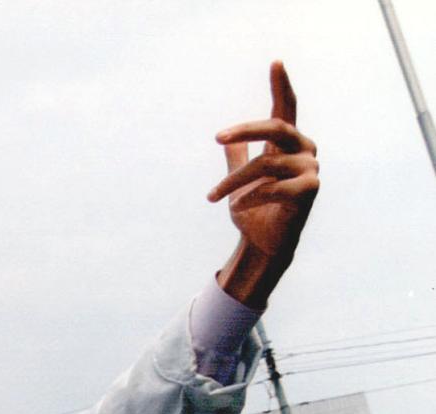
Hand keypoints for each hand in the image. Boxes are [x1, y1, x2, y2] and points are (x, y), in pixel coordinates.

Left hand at [209, 62, 318, 305]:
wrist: (263, 242)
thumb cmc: (254, 210)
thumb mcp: (240, 180)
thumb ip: (237, 157)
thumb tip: (226, 140)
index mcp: (287, 143)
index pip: (286, 108)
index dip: (281, 85)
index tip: (275, 62)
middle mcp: (303, 149)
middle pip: (276, 127)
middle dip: (245, 130)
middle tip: (217, 137)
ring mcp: (310, 168)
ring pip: (266, 163)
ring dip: (234, 182)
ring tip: (212, 197)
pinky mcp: (310, 190)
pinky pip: (275, 186)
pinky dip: (251, 196)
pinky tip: (238, 206)